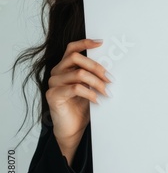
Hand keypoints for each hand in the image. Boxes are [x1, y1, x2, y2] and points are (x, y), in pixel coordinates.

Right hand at [46, 39, 110, 163]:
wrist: (73, 129)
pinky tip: (97, 100)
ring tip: (107, 92)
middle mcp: (57, 72)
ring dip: (97, 82)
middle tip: (110, 78)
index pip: (72, 48)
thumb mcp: (90, 86)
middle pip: (75, 58)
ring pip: (78, 73)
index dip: (85, 43)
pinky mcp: (53, 95)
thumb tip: (110, 65)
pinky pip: (75, 88)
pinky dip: (90, 93)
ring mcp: (53, 83)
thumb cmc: (82, 106)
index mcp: (65, 67)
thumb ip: (94, 74)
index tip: (101, 43)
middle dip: (96, 66)